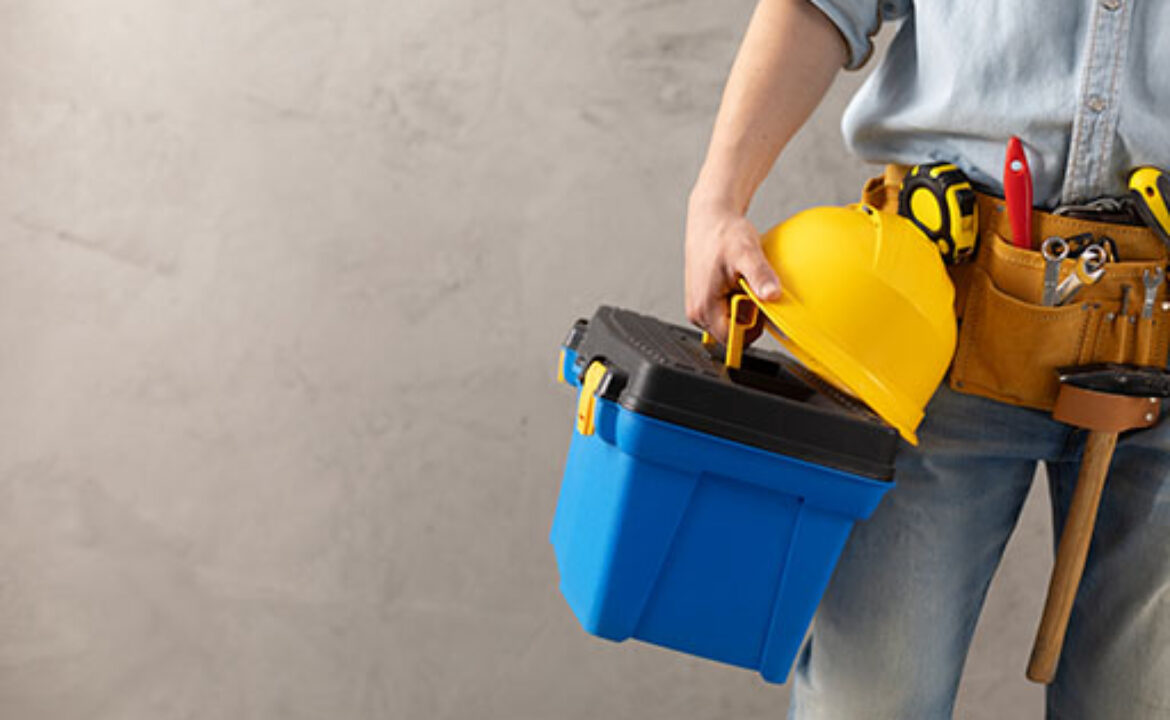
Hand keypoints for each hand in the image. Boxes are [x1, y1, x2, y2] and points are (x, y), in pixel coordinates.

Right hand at [684, 196, 780, 343]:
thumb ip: (760, 275)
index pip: (733, 340)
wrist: (710, 219)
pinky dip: (735, 301)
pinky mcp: (701, 302)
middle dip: (747, 317)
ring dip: (741, 308)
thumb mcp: (747, 253)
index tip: (757, 303)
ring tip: (740, 282)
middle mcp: (696, 312)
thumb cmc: (724, 234)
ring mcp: (697, 308)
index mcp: (704, 307)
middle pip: (731, 334)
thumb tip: (772, 295)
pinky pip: (724, 313)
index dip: (751, 327)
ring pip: (728, 324)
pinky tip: (736, 282)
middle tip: (748, 287)